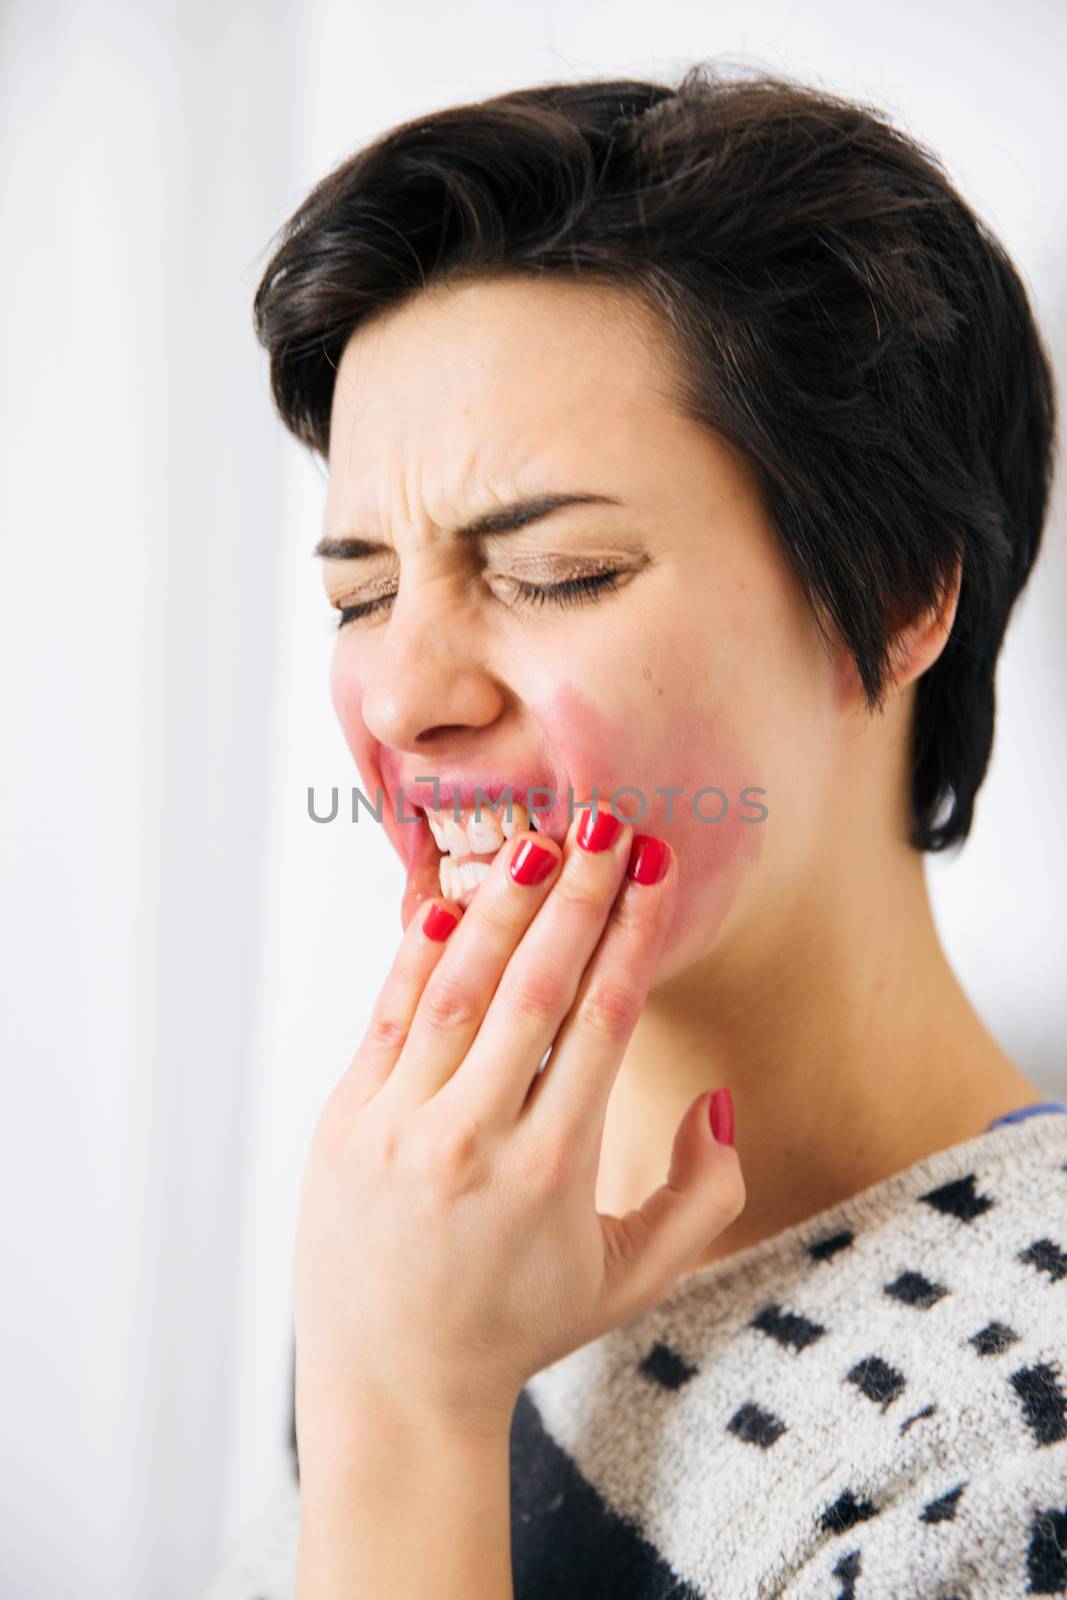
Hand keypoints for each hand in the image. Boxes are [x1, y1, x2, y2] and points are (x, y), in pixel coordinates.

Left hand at [293, 804, 745, 1456]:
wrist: (392, 1384)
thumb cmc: (521, 1324)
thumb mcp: (634, 1280)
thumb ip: (702, 1197)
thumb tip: (717, 1099)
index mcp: (555, 1171)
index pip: (602, 1020)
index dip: (631, 935)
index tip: (652, 870)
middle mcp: (475, 1139)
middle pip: (534, 987)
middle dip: (577, 895)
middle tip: (607, 822)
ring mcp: (399, 1127)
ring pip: (457, 989)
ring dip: (502, 908)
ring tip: (541, 842)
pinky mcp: (343, 1123)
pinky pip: (387, 1018)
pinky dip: (417, 955)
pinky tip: (449, 900)